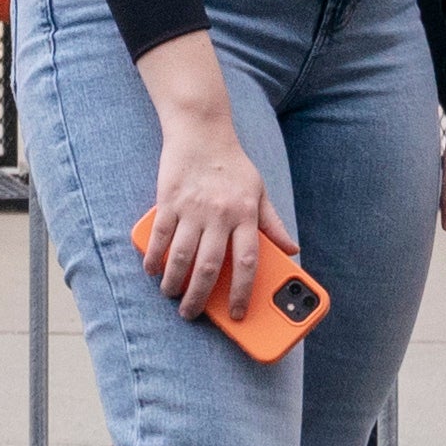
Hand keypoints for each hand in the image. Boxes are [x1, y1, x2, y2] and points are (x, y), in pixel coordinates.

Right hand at [135, 96, 273, 320]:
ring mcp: (192, 207)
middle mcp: (220, 213)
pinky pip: (161, 235)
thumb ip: (274, 223)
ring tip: (171, 295)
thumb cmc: (232, 164)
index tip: (237, 314)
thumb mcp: (260, 191)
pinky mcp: (169, 200)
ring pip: (182, 255)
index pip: (248, 261)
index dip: (242, 292)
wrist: (202, 131)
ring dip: (174, 282)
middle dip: (199, 296)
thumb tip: (292, 249)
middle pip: (210, 266)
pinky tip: (153, 271)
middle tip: (191, 313)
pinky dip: (155, 257)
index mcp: (246, 214)